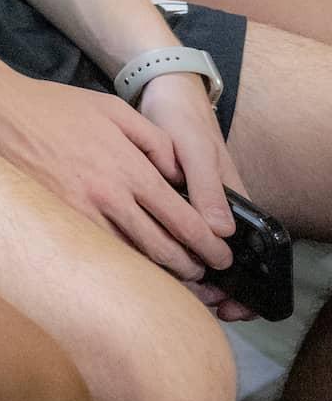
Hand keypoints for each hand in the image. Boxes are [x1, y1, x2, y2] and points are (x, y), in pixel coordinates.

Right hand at [0, 69, 233, 284]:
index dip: (207, 243)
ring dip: (161, 272)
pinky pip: (98, 251)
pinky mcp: (58, 219)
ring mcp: (82, 211)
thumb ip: (155, 141)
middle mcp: (109, 195)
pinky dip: (123, 266)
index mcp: (129, 168)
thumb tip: (179, 174)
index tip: (221, 255)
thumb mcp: (115, 109)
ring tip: (179, 278)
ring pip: (131, 255)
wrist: (2, 110)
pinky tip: (134, 271)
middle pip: (162, 246)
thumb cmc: (59, 107)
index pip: (181, 217)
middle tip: (206, 274)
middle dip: (191, 265)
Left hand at [139, 71, 256, 320]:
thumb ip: (206, 188)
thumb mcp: (193, 151)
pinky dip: (167, 255)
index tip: (229, 306)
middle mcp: (215, 209)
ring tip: (178, 294)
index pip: (249, 254)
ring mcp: (193, 207)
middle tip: (199, 307)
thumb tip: (219, 233)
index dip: (242, 284)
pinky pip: (173, 237)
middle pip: (224, 262)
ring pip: (197, 254)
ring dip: (191, 278)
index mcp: (231, 202)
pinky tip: (151, 267)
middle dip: (217, 290)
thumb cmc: (183, 121)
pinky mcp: (169, 202)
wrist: (160, 93)